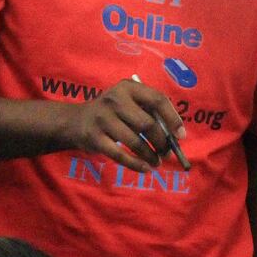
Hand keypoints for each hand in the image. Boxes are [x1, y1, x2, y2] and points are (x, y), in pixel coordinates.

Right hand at [61, 79, 184, 173]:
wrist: (76, 121)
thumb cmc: (112, 113)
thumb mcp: (128, 103)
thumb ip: (149, 112)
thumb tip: (176, 134)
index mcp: (128, 87)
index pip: (157, 100)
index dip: (173, 118)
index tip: (181, 135)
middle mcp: (115, 100)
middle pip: (147, 124)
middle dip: (162, 142)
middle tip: (167, 153)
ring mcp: (103, 119)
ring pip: (135, 142)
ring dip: (150, 155)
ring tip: (157, 162)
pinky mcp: (95, 138)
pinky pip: (121, 155)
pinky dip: (136, 164)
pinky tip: (145, 169)